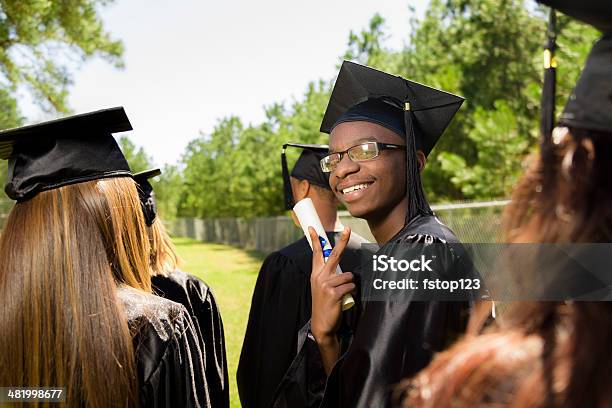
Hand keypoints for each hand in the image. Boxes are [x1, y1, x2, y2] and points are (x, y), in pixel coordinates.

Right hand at [309, 226, 354, 342]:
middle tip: (348, 229)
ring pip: (348, 276)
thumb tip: (339, 268)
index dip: (315, 240)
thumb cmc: (325, 304)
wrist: (321, 324)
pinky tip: (345, 298)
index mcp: (315, 274)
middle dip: (342, 240)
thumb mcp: (320, 287)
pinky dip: (352, 292)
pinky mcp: (333, 292)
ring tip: (343, 294)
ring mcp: (326, 284)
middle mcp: (319, 276)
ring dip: (350, 284)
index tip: (313, 229)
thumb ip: (327, 275)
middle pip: (334, 254)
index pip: (316, 253)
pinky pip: (350, 286)